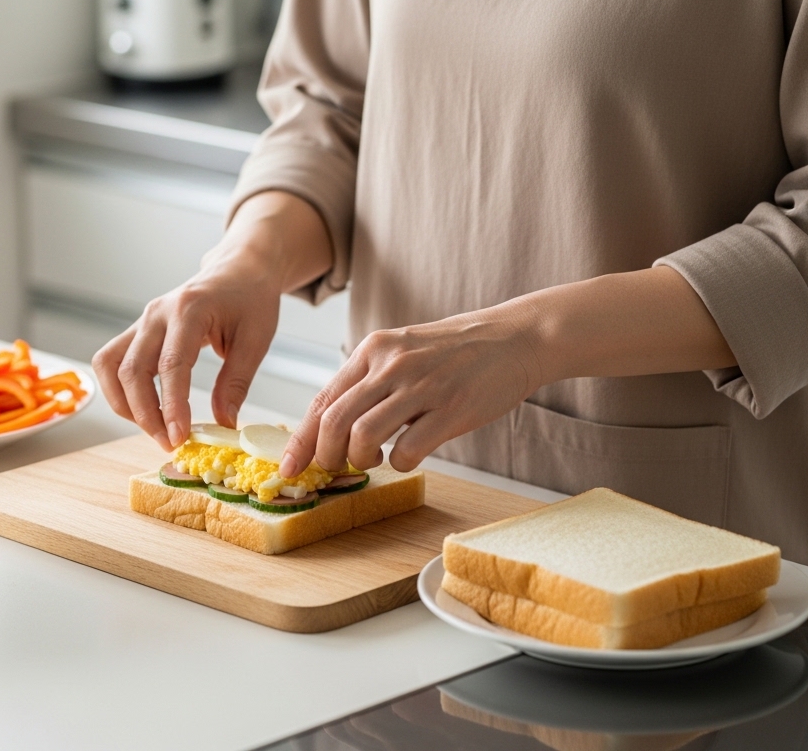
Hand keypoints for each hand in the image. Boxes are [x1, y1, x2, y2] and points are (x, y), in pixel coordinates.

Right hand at [93, 191, 332, 449]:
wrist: (238, 271)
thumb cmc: (250, 300)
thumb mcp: (256, 339)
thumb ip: (236, 382)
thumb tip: (224, 423)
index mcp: (189, 310)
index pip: (172, 365)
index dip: (172, 406)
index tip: (179, 437)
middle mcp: (157, 313)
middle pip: (132, 370)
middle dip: (146, 414)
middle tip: (169, 443)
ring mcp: (142, 320)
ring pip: (111, 367)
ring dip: (126, 405)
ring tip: (155, 429)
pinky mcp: (137, 330)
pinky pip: (111, 362)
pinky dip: (120, 391)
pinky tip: (144, 409)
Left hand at [278, 266, 735, 475]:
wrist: (517, 337)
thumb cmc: (458, 351)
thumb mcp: (404, 350)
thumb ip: (370, 380)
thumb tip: (332, 423)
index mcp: (374, 349)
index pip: (322, 399)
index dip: (300, 440)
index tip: (289, 467)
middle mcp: (391, 364)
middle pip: (333, 422)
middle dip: (325, 457)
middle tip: (334, 470)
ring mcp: (421, 386)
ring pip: (362, 437)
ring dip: (361, 461)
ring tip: (375, 460)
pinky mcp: (451, 409)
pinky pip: (407, 450)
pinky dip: (400, 464)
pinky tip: (410, 455)